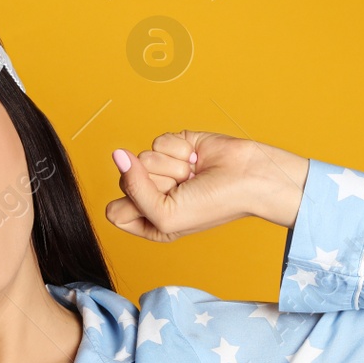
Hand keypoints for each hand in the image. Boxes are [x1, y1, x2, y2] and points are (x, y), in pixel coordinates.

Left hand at [105, 131, 309, 240]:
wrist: (248, 177)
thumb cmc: (212, 205)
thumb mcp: (165, 214)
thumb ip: (134, 189)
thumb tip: (117, 154)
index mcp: (148, 221)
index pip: (115, 211)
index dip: (134, 206)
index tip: (161, 208)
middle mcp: (152, 194)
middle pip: (125, 182)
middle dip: (158, 185)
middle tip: (185, 190)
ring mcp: (162, 168)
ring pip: (142, 158)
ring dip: (173, 167)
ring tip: (194, 175)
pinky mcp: (172, 145)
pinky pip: (158, 141)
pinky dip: (180, 150)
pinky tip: (198, 159)